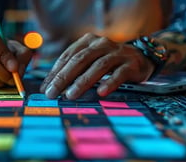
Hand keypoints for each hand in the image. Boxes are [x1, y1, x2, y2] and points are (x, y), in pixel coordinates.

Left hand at [40, 33, 154, 99]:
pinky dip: (109, 83)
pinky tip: (100, 93)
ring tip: (70, 95)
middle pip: (79, 60)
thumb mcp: (90, 60)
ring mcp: (117, 53)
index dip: (54, 72)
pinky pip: (119, 74)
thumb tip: (50, 87)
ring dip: (82, 82)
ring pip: (98, 66)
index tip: (44, 88)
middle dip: (63, 78)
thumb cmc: (109, 62)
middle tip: (52, 93)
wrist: (141, 57)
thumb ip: (73, 69)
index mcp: (88, 42)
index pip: (67, 56)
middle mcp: (102, 44)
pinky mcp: (131, 64)